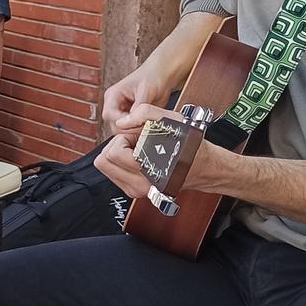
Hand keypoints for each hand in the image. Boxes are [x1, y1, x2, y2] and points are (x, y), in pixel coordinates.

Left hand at [96, 105, 241, 202]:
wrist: (201, 166)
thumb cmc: (188, 143)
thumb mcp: (172, 119)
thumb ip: (144, 113)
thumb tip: (121, 123)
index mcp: (147, 168)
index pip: (113, 152)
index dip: (124, 138)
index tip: (140, 137)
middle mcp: (140, 185)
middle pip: (103, 162)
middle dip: (117, 146)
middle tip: (136, 143)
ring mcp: (136, 191)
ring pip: (106, 168)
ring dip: (118, 155)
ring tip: (139, 150)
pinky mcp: (134, 192)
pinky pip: (113, 174)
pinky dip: (121, 163)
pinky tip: (139, 158)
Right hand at [102, 64, 175, 136]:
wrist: (164, 75)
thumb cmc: (153, 76)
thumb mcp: (145, 91)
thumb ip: (138, 107)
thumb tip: (131, 120)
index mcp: (113, 95)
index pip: (109, 114)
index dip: (121, 121)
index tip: (135, 123)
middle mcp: (115, 104)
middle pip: (114, 124)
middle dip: (128, 128)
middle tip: (143, 126)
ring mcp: (123, 111)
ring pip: (122, 129)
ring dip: (134, 130)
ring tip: (147, 125)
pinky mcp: (132, 117)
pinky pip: (132, 128)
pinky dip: (139, 129)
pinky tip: (148, 125)